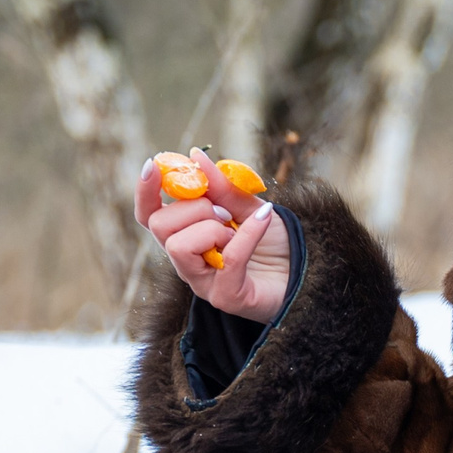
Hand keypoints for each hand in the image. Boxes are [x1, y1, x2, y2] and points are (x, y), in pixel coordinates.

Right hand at [135, 147, 290, 319]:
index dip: (144, 192)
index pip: (149, 216)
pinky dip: (247, 235)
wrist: (308, 272)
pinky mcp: (226, 297)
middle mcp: (188, 262)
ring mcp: (204, 283)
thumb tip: (194, 155)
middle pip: (160, 227)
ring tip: (235, 230)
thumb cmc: (275, 244)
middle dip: (193, 208)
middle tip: (224, 212)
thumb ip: (222, 187)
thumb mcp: (248, 207)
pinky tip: (264, 219)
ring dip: (211, 228)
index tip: (152, 166)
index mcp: (187, 237)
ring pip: (178, 246)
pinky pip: (228, 260)